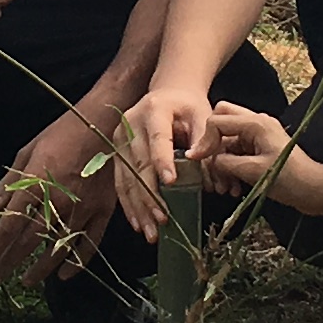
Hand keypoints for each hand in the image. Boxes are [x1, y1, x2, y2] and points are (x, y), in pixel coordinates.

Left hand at [0, 106, 114, 287]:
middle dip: (10, 262)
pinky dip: (77, 262)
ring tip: (26, 281)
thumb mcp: (27, 154)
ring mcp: (83, 209)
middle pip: (29, 241)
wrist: (103, 123)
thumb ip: (6, 186)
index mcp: (35, 184)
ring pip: (57, 248)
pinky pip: (89, 244)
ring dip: (40, 269)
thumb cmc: (60, 134)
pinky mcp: (103, 211)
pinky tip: (64, 275)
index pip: (9, 226)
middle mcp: (57, 201)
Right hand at [108, 80, 222, 238]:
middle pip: (138, 163)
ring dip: (138, 207)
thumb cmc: (187, 106)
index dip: (162, 160)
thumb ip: (206, 138)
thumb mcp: (202, 114)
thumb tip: (200, 162)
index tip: (170, 182)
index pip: (159, 138)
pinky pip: (121, 182)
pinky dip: (129, 204)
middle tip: (162, 219)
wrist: (167, 92)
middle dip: (150, 195)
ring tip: (150, 231)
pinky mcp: (117, 152)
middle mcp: (131, 124)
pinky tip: (138, 222)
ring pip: (126, 177)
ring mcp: (120, 139)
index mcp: (154, 110)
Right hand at [194, 101, 317, 205]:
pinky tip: (233, 186)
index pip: (217, 121)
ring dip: (221, 159)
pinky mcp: (261, 147)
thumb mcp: (252, 171)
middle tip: (209, 164)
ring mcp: (259, 134)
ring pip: (228, 138)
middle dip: (211, 142)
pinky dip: (231, 165)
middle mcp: (257, 123)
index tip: (197, 160)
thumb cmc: (289, 180)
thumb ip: (225, 162)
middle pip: (221, 120)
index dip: (204, 141)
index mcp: (255, 123)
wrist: (315, 190)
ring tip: (223, 186)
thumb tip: (208, 160)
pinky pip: (237, 150)